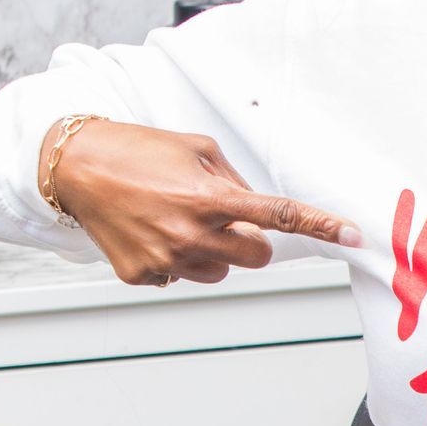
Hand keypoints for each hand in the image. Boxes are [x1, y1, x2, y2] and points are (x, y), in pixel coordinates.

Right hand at [41, 119, 358, 287]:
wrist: (76, 167)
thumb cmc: (137, 151)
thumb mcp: (196, 149)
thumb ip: (233, 181)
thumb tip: (256, 211)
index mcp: (209, 198)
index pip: (278, 216)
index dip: (318, 225)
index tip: (349, 234)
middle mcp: (191, 234)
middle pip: (255, 258)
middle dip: (250, 241)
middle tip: (225, 218)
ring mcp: (166, 260)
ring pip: (219, 272)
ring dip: (211, 252)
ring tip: (176, 220)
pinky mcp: (143, 275)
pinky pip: (179, 276)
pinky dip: (173, 259)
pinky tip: (150, 232)